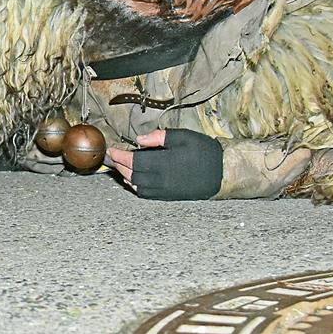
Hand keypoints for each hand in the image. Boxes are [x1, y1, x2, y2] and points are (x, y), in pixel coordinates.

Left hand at [107, 128, 222, 200]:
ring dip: (126, 175)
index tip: (110, 150)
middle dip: (119, 165)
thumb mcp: (183, 137)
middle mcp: (160, 179)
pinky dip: (136, 186)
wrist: (222, 174)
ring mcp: (164, 190)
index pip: (133, 160)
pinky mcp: (168, 196)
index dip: (119, 156)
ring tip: (120, 166)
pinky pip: (146, 193)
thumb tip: (139, 140)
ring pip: (137, 185)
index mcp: (163, 163)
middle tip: (113, 157)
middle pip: (132, 173)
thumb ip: (159, 137)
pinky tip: (134, 179)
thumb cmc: (204, 152)